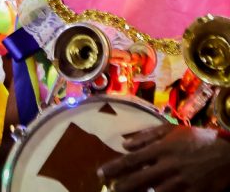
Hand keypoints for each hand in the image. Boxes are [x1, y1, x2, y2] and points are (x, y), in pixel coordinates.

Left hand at [98, 124, 229, 191]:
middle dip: (122, 186)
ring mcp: (182, 182)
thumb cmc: (198, 139)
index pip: (131, 160)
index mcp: (162, 149)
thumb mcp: (172, 130)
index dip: (114, 168)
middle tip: (110, 189)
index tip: (100, 173)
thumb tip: (124, 144)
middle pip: (138, 180)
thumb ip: (147, 136)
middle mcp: (169, 166)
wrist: (228, 154)